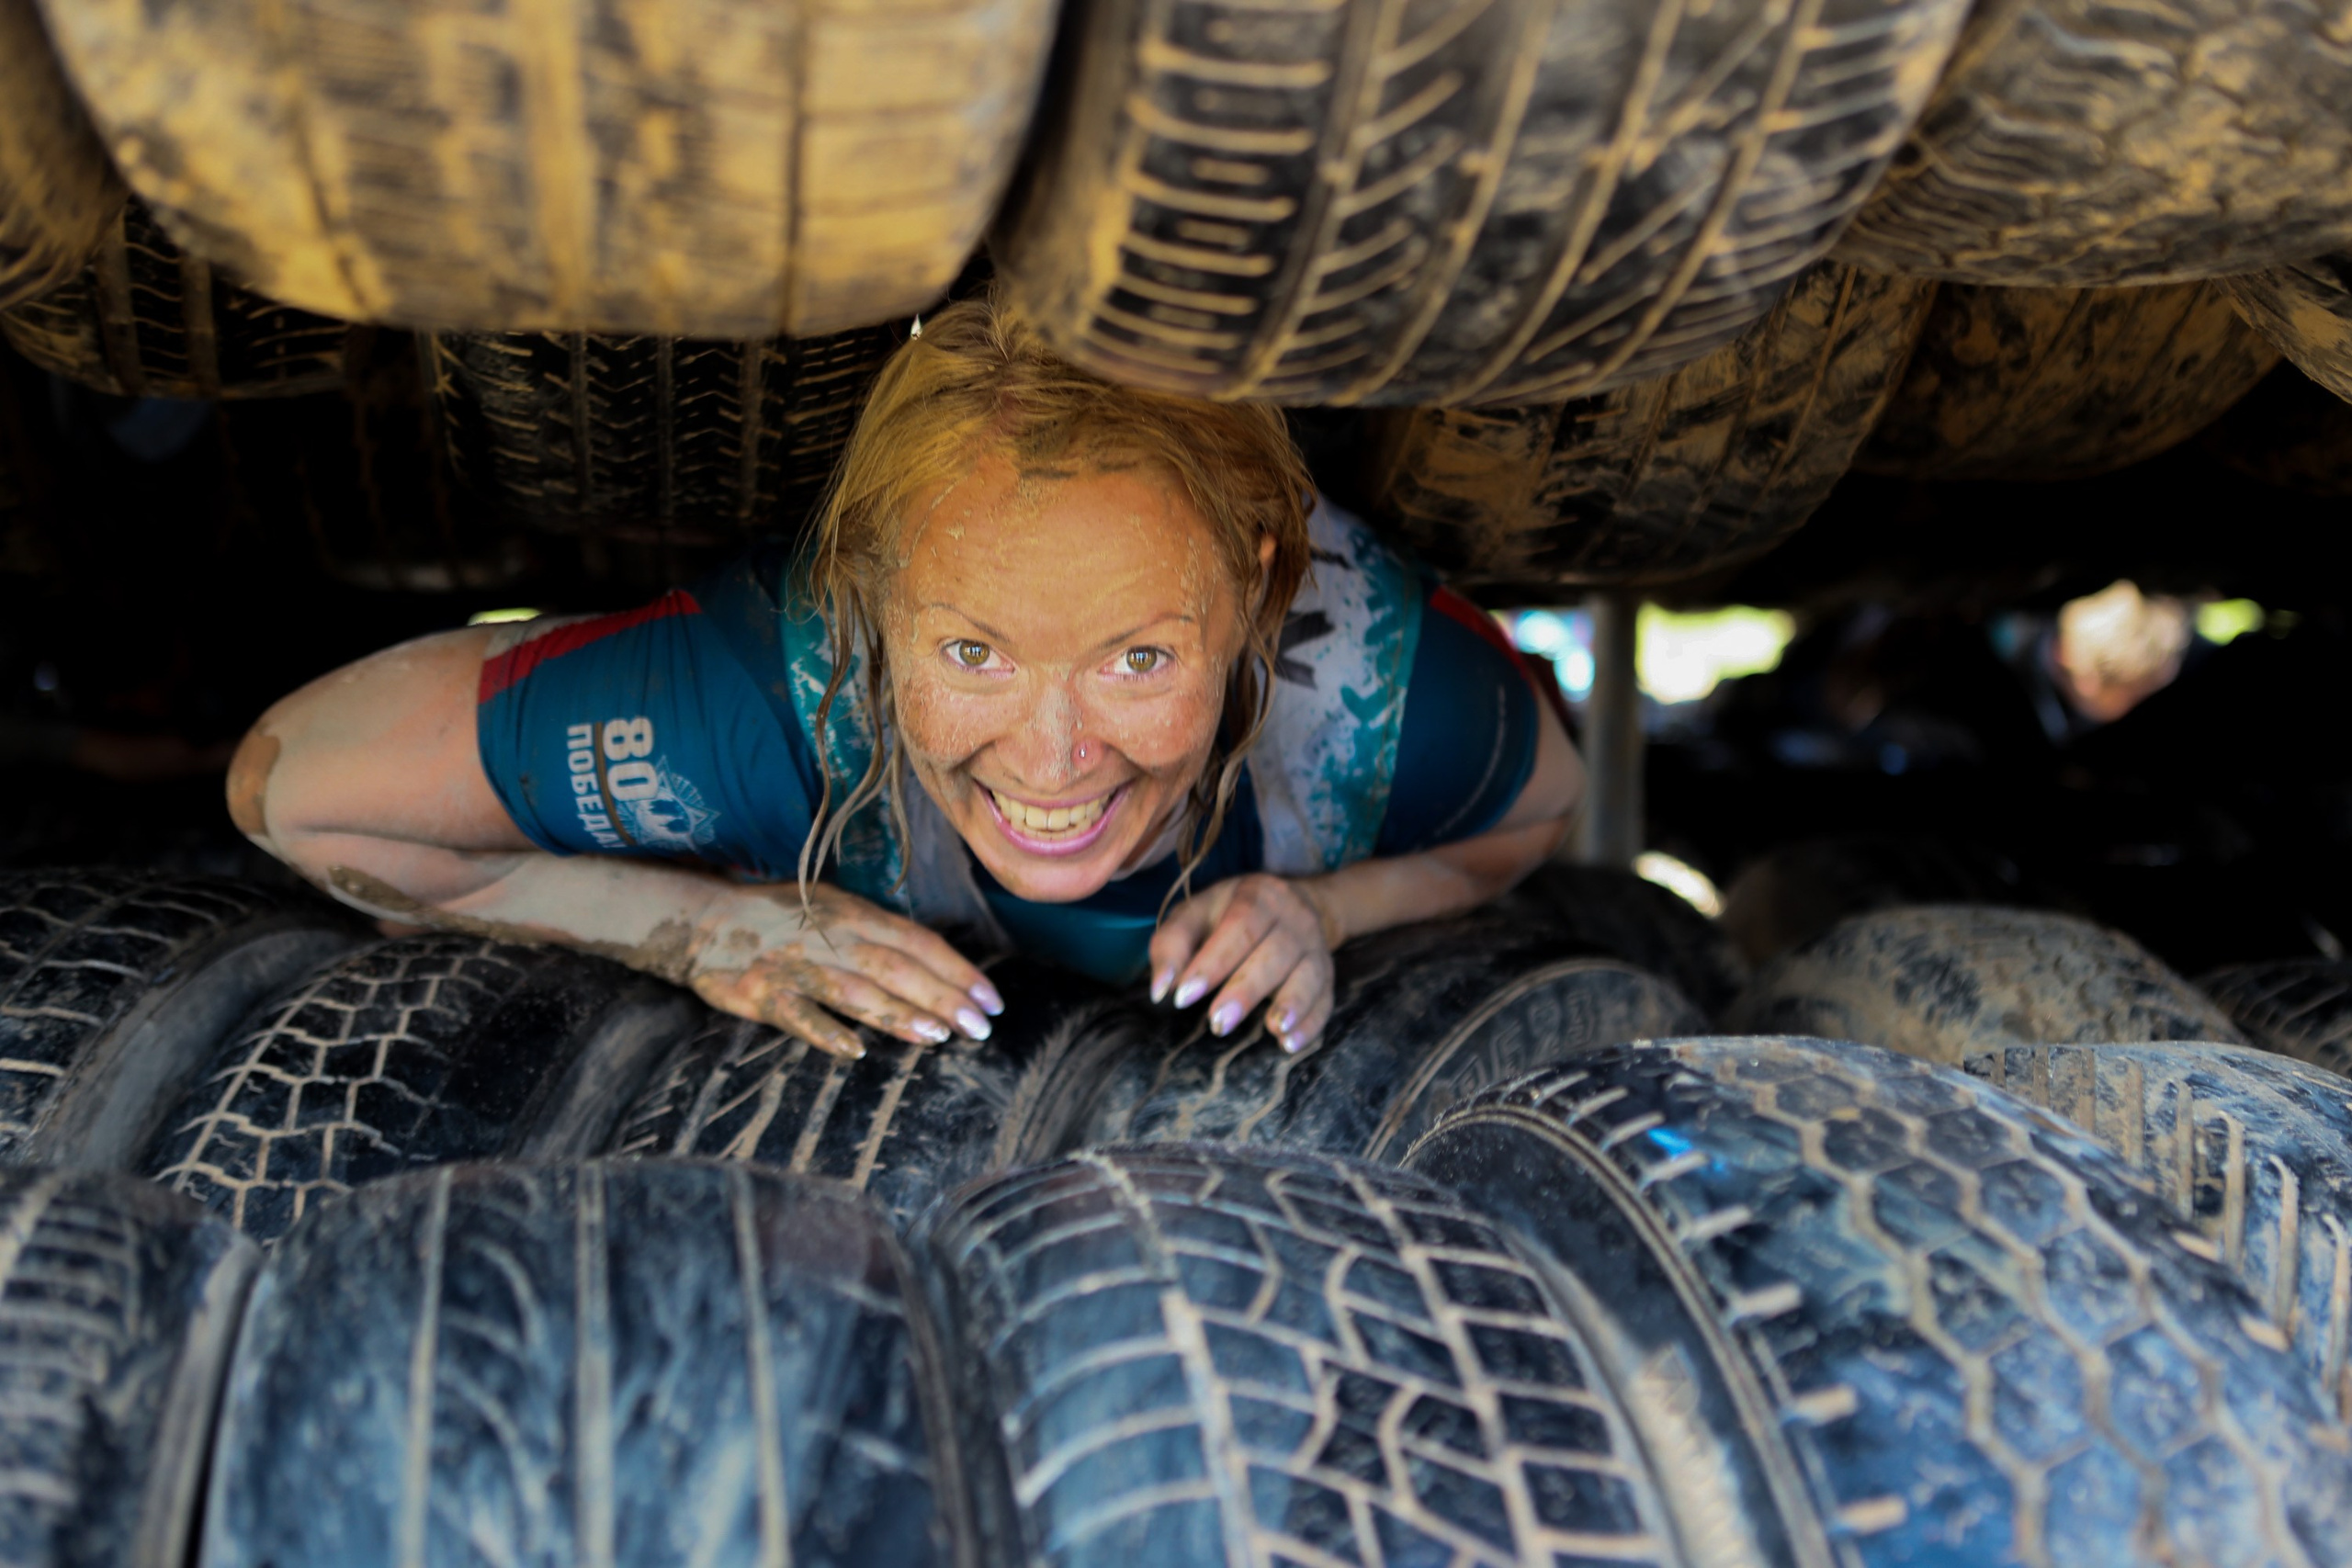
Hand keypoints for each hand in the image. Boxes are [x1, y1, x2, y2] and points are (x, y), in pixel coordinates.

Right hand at [685, 884, 1002, 1059]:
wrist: (706, 919)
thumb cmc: (781, 917)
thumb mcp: (835, 909)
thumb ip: (878, 934)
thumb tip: (933, 964)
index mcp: (855, 916)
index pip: (918, 943)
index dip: (957, 971)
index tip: (991, 999)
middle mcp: (832, 939)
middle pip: (897, 969)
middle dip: (943, 998)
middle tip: (980, 1027)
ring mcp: (798, 968)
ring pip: (856, 993)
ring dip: (898, 1014)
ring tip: (937, 1036)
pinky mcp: (764, 995)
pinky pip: (800, 1016)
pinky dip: (827, 1032)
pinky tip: (856, 1050)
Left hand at [1148, 873, 1338, 1053]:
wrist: (1290, 905)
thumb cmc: (1227, 915)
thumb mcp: (1195, 915)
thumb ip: (1172, 945)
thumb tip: (1160, 989)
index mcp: (1257, 896)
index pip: (1239, 925)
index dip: (1213, 962)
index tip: (1183, 997)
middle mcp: (1293, 918)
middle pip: (1275, 953)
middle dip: (1247, 990)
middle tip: (1218, 1023)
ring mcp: (1315, 947)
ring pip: (1308, 975)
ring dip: (1292, 1003)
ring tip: (1272, 1028)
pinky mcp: (1327, 975)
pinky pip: (1326, 999)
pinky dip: (1311, 1023)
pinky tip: (1290, 1044)